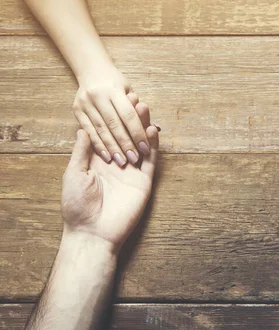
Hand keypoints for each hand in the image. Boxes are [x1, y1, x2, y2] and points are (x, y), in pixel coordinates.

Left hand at [61, 101, 158, 251]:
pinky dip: (152, 146)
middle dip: (129, 116)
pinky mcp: (143, 182)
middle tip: (133, 97)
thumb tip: (83, 128)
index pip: (108, 133)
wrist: (92, 232)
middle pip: (125, 134)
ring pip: (140, 143)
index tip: (115, 99)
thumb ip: (82, 151)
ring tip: (144, 107)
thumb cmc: (77, 205)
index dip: (112, 116)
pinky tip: (152, 130)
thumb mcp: (74, 174)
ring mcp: (131, 172)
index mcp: (98, 160)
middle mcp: (117, 162)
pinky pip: (150, 161)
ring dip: (142, 125)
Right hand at [72, 66, 149, 166]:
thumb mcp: (129, 91)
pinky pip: (89, 131)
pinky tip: (106, 156)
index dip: (137, 133)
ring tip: (121, 161)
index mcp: (114, 90)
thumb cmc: (116, 83)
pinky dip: (98, 145)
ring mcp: (85, 103)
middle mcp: (98, 96)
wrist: (92, 69)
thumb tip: (156, 129)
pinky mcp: (76, 110)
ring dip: (111, 147)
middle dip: (125, 143)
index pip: (128, 115)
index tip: (145, 149)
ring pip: (100, 129)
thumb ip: (139, 111)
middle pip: (114, 124)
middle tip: (134, 159)